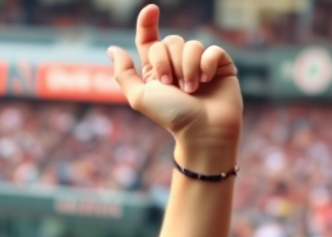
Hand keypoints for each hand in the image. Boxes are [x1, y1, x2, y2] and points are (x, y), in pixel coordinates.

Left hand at [109, 5, 241, 170]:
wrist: (203, 129)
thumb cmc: (171, 117)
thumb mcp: (140, 97)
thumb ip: (124, 74)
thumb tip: (112, 49)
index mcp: (155, 70)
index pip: (149, 39)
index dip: (148, 23)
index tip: (151, 9)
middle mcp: (176, 64)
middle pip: (170, 41)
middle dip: (168, 64)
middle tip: (173, 87)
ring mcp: (198, 63)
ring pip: (191, 45)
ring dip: (187, 70)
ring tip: (191, 91)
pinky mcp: (219, 63)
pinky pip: (212, 50)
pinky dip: (207, 66)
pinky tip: (208, 81)